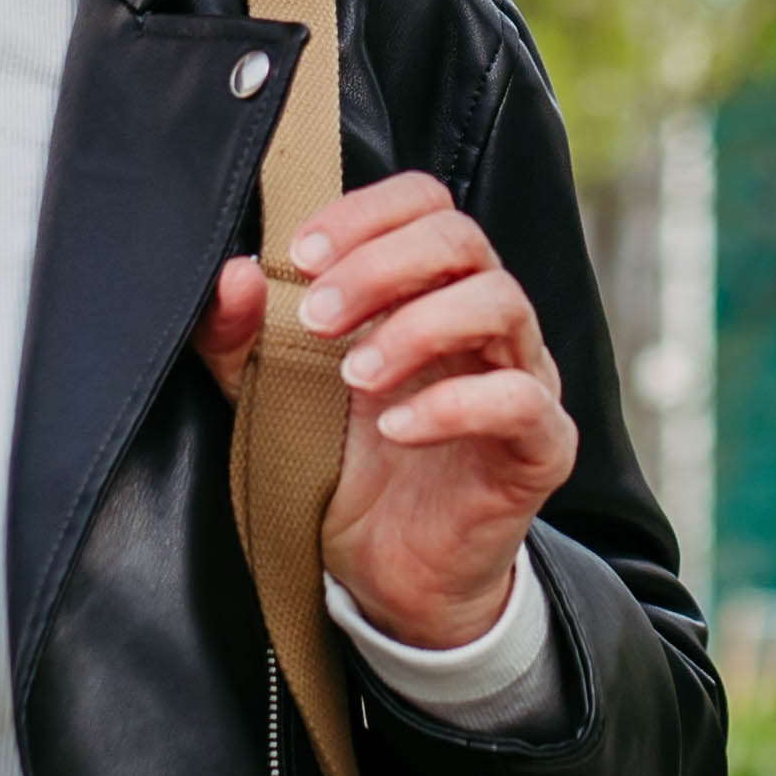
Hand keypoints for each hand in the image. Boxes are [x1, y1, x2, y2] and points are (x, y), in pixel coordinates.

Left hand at [195, 172, 573, 650]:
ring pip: (500, 303)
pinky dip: (454, 405)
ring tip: (355, 376)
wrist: (389, 574)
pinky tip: (397, 428)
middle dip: (380, 265)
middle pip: (461, 238)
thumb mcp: (272, 396)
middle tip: (317, 318)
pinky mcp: (541, 446)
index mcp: (430, 288)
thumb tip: (233, 273)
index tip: (299, 256)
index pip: (423, 202)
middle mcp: (485, 320)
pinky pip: (520, 401)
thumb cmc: (344, 465)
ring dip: (416, 327)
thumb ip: (243, 338)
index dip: (364, 214)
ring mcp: (522, 377)